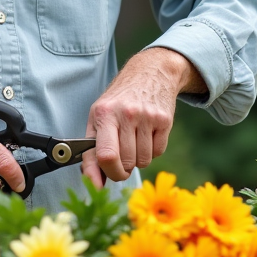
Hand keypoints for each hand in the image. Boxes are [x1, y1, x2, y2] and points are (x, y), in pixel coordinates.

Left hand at [82, 47, 202, 186]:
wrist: (150, 73)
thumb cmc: (119, 100)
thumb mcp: (98, 118)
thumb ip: (91, 152)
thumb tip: (93, 184)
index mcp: (104, 114)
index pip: (106, 155)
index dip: (106, 173)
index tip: (105, 178)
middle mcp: (126, 114)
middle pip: (125, 162)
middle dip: (122, 169)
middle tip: (121, 158)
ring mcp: (147, 117)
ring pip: (142, 161)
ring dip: (137, 160)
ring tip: (133, 141)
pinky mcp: (165, 120)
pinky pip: (158, 153)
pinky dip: (151, 151)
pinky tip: (147, 134)